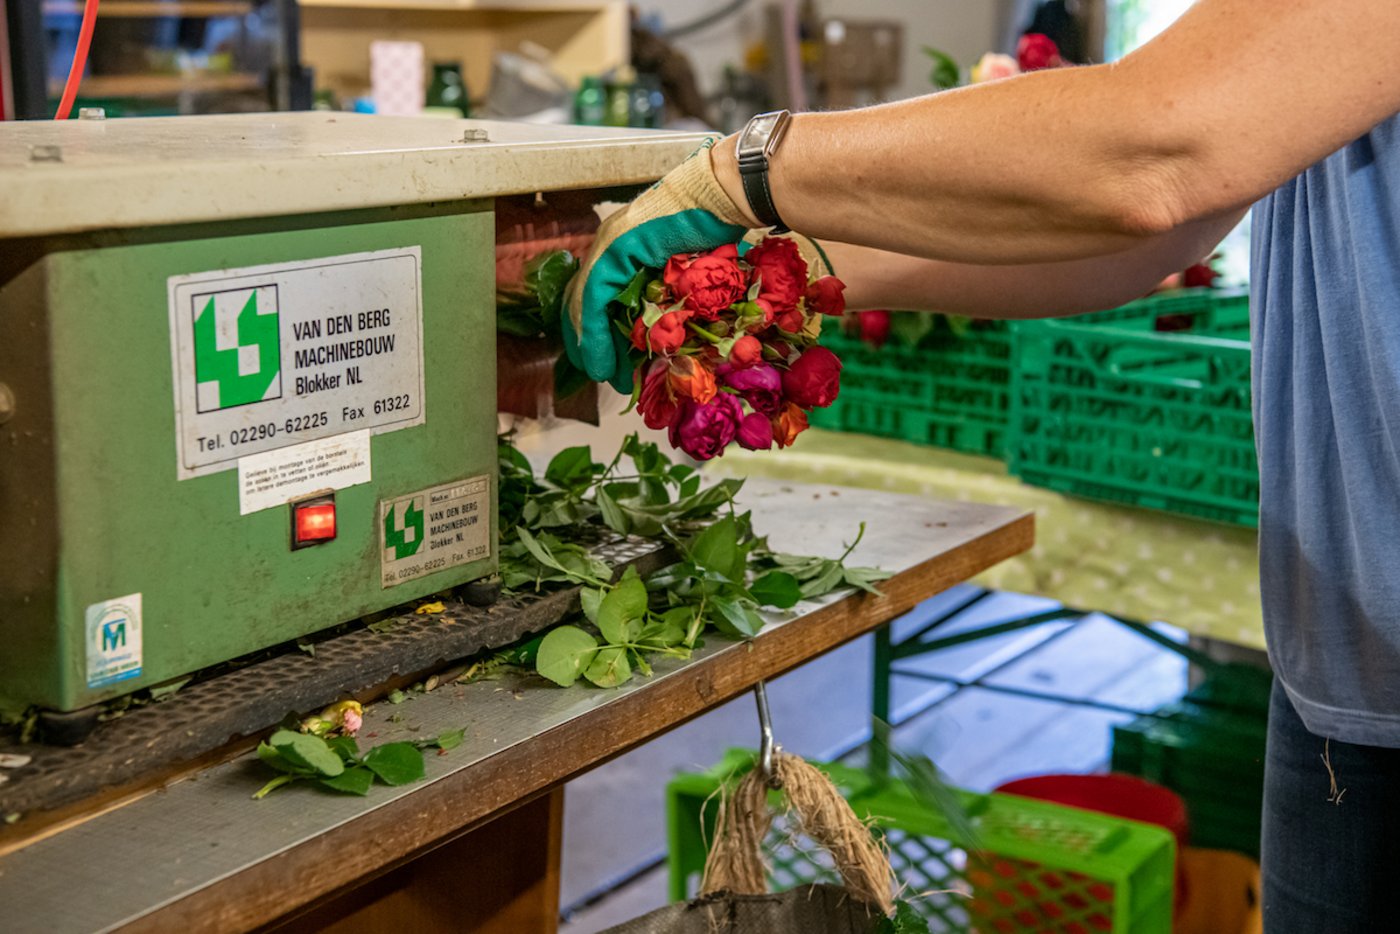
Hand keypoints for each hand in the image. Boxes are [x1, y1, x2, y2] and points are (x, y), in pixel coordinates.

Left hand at [564, 141, 755, 391]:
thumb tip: (670, 330)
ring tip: (602, 374)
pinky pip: (593, 299)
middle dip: (589, 343)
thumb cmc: (717, 227)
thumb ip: (670, 293)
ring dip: (592, 345)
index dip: (598, 332)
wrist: (724, 196)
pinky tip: (599, 358)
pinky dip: (594, 333)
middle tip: (601, 373)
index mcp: (625, 247)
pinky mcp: (614, 249)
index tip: (606, 362)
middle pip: (584, 301)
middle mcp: (610, 244)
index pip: (598, 295)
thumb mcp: (690, 269)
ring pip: (584, 303)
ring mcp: (609, 245)